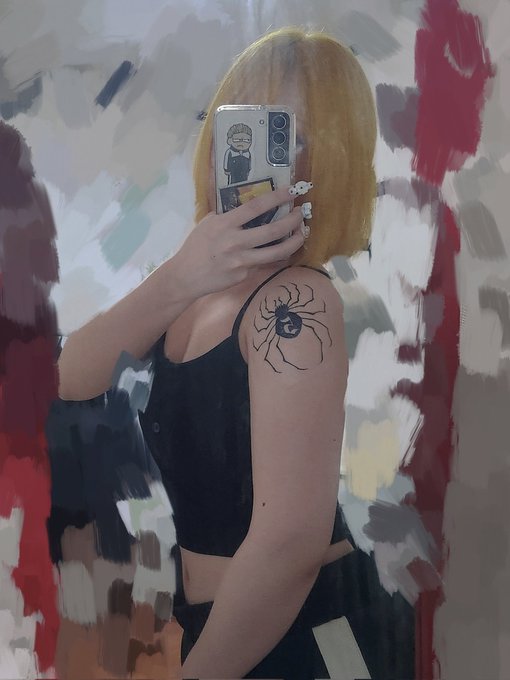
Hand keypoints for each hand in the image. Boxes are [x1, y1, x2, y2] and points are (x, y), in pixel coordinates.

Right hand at [169, 185, 305, 298]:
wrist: (186, 276)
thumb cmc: (196, 247)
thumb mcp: (208, 224)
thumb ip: (227, 215)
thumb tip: (248, 206)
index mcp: (225, 224)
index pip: (256, 207)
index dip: (276, 197)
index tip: (291, 191)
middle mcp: (236, 242)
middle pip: (273, 230)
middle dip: (293, 220)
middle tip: (302, 213)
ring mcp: (242, 260)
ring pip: (277, 251)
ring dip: (294, 241)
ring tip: (302, 233)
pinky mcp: (245, 274)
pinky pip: (266, 264)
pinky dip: (277, 256)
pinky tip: (284, 250)